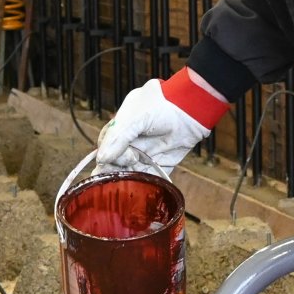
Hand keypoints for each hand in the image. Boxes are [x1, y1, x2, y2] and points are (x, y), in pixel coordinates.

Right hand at [96, 70, 224, 177]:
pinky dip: (145, 184)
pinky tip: (139, 188)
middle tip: (117, 171)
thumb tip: (102, 159)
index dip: (106, 154)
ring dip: (128, 178)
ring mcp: (147, 154)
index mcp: (122, 128)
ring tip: (126, 180)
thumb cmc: (160, 106)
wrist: (191, 108)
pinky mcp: (162, 164)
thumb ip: (118, 138)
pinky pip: (150, 178)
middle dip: (115, 168)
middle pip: (116, 162)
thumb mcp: (134, 119)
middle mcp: (133, 143)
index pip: (106, 146)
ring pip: (131, 172)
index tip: (107, 160)